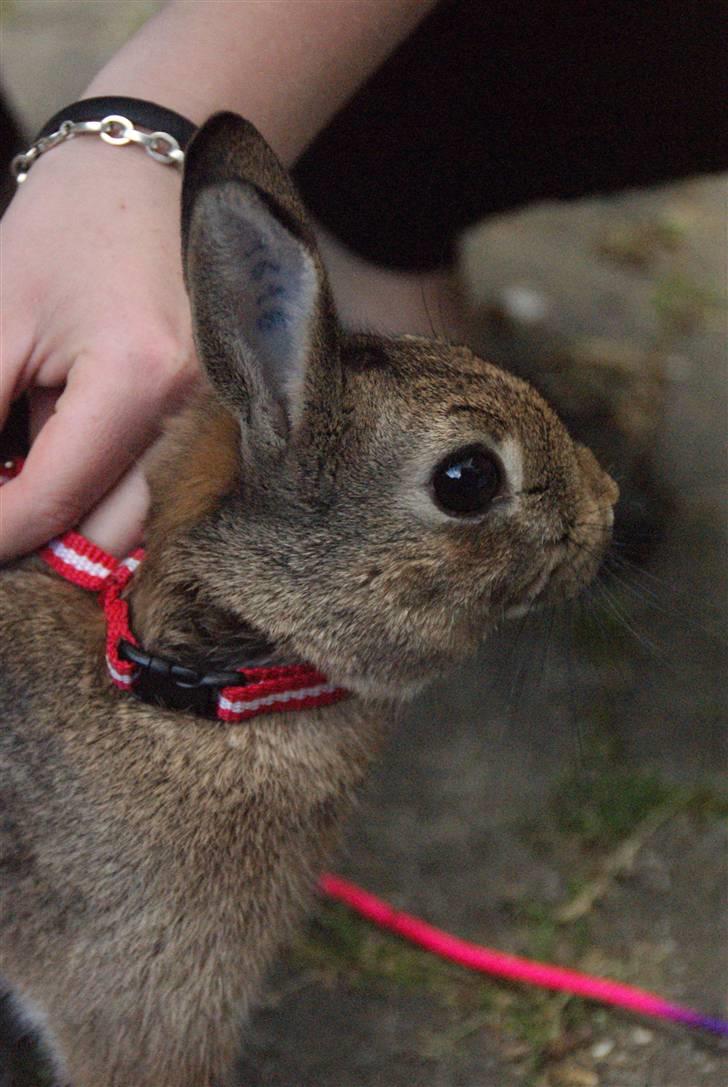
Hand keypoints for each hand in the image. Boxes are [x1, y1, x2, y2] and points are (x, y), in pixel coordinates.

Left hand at [0, 137, 198, 559]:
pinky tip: (73, 453)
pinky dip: (109, 490)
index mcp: (141, 380)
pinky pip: (164, 487)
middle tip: (1, 510)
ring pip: (141, 521)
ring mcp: (224, 422)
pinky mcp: (226, 421)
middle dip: (43, 541)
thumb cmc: (71, 227)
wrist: (157, 171)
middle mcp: (201, 414)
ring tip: (27, 474)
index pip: (57, 500)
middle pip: (114, 536)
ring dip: (78, 520)